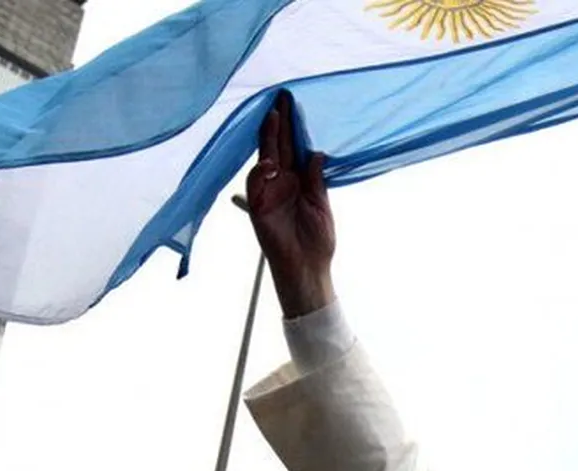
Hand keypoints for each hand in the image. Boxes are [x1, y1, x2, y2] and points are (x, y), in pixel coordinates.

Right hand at [237, 89, 335, 317]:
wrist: (309, 268)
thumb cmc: (318, 241)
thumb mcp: (321, 204)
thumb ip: (316, 179)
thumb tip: (316, 152)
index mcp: (298, 180)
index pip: (293, 147)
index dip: (293, 127)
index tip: (293, 103)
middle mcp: (282, 182)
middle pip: (278, 146)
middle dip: (278, 122)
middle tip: (279, 96)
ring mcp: (269, 193)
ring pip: (265, 159)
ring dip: (267, 138)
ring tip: (273, 116)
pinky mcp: (259, 208)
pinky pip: (256, 185)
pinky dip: (260, 172)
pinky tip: (270, 163)